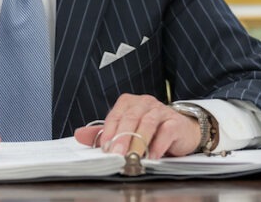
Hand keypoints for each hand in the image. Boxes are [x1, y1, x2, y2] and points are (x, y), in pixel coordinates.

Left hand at [73, 94, 199, 158]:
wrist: (181, 130)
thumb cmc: (151, 130)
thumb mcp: (125, 130)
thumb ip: (104, 133)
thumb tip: (80, 135)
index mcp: (129, 103)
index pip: (115, 115)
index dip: (108, 132)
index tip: (104, 148)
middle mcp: (144, 103)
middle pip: (130, 118)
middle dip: (121, 137)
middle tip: (116, 154)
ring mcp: (161, 111)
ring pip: (148, 123)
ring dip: (139, 141)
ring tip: (133, 156)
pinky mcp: (175, 122)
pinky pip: (166, 131)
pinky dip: (158, 145)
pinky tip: (152, 156)